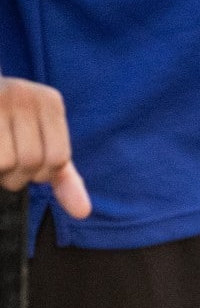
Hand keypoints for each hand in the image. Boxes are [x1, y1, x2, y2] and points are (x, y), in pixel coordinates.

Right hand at [0, 77, 87, 217]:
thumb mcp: (42, 144)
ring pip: (5, 162)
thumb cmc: (10, 126)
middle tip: (5, 167)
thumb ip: (63, 177)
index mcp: (50, 101)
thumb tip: (83, 212)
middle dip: (15, 177)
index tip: (27, 165)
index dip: (41, 173)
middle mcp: (25, 94)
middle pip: (31, 160)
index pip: (57, 158)